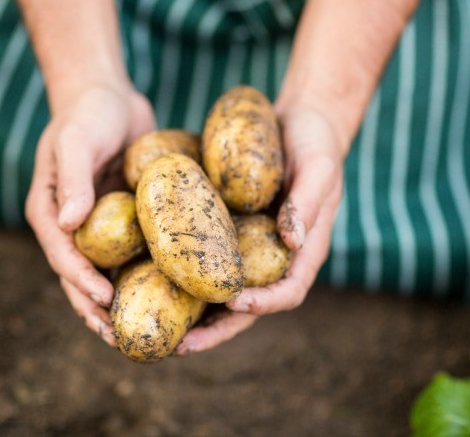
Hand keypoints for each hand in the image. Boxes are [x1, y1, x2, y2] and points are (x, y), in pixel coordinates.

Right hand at [26, 83, 154, 344]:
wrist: (107, 96)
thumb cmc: (87, 114)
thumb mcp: (76, 141)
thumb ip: (72, 180)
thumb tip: (69, 224)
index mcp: (49, 212)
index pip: (62, 256)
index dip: (81, 282)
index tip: (105, 302)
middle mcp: (71, 226)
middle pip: (80, 277)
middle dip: (97, 310)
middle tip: (120, 339)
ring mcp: (97, 226)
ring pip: (106, 273)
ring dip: (120, 303)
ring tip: (141, 332)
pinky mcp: (122, 220)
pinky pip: (131, 254)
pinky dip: (142, 275)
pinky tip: (165, 295)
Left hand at [176, 106, 343, 354]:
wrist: (298, 123)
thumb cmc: (316, 144)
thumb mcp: (319, 168)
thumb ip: (309, 202)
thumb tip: (292, 240)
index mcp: (303, 252)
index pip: (286, 293)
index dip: (261, 305)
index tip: (233, 305)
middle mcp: (273, 258)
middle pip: (246, 307)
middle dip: (215, 329)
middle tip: (180, 345)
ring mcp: (248, 247)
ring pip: (220, 290)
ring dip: (193, 313)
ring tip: (156, 326)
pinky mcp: (227, 232)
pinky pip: (204, 259)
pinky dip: (183, 274)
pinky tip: (149, 277)